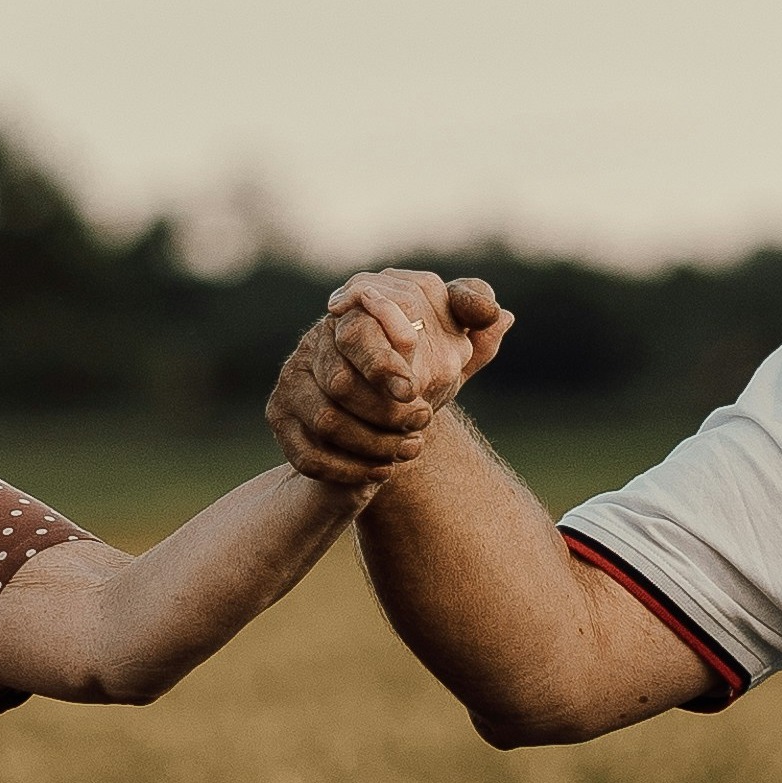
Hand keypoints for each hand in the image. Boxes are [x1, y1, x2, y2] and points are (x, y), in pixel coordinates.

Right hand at [269, 267, 510, 487]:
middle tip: (423, 423)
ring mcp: (291, 381)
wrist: (377, 421)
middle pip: (341, 383)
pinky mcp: (280, 418)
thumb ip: (472, 322)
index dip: (384, 364)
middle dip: (386, 412)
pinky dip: (348, 469)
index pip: (358, 332)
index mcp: (354, 311)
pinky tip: (382, 471)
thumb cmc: (419, 373)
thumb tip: (501, 316)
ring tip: (410, 450)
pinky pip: (308, 454)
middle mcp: (315, 342)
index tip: (413, 390)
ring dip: (373, 443)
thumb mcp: (451, 345)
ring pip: (326, 422)